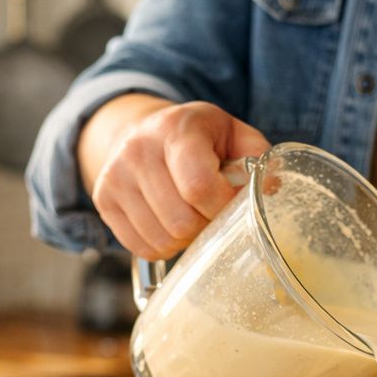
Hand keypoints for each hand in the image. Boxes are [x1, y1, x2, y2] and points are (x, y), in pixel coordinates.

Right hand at [84, 98, 269, 259]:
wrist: (140, 130)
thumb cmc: (198, 138)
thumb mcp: (232, 133)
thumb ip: (256, 157)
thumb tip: (272, 189)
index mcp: (177, 129)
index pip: (198, 186)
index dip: (221, 206)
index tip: (231, 205)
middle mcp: (139, 149)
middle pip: (180, 221)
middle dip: (205, 226)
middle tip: (211, 214)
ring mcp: (116, 176)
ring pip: (161, 239)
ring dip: (185, 239)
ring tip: (191, 218)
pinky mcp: (104, 200)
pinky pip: (141, 247)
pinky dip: (163, 246)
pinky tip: (170, 225)